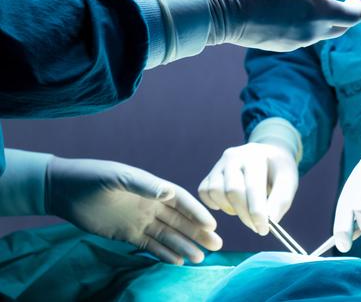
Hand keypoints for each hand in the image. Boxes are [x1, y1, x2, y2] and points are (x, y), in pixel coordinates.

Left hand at [45, 157, 221, 264]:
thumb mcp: (117, 177)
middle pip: (180, 221)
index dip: (196, 213)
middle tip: (217, 245)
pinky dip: (164, 253)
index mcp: (152, 188)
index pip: (180, 201)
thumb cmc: (92, 177)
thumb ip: (143, 185)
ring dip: (184, 245)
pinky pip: (150, 245)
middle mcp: (150, 204)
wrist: (64, 190)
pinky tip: (178, 261)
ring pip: (168, 235)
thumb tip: (169, 193)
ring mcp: (140, 220)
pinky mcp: (127, 234)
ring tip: (200, 258)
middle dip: (198, 232)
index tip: (212, 225)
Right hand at [198, 143, 298, 235]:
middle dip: (245, 215)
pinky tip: (230, 205)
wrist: (267, 156)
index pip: (252, 186)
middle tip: (258, 227)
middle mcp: (233, 156)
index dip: (257, 211)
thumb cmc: (278, 171)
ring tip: (245, 211)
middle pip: (232, 191)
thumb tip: (270, 220)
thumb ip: (281, 200)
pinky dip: (214, 203)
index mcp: (255, 156)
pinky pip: (204, 192)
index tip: (264, 229)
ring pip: (215, 191)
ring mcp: (219, 164)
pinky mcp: (210, 173)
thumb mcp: (288, 181)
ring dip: (230, 208)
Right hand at [203, 0, 360, 50]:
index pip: (354, 16)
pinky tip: (299, 11)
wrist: (226, 12)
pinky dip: (311, 24)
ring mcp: (296, 42)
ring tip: (324, 1)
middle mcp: (312, 33)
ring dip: (328, 18)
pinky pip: (305, 35)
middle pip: (340, 27)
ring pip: (322, 32)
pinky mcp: (282, 45)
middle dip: (350, 13)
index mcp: (320, 14)